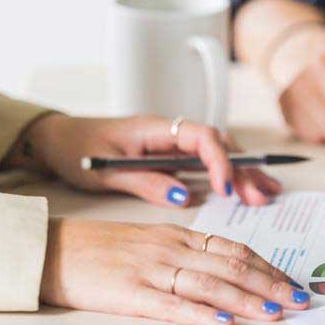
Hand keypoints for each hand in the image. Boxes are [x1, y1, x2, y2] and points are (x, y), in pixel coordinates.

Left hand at [11, 114, 280, 206]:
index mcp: (155, 128)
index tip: (227, 188)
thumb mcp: (106, 171)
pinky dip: (228, 174)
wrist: (57, 139)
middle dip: (242, 169)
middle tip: (261, 196)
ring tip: (268, 192)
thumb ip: (146, 182)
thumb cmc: (77, 150)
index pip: (200, 137)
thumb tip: (184, 196)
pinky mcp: (171, 155)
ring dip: (242, 171)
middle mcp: (169, 131)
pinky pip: (206, 162)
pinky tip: (246, 189)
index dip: (218, 160)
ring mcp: (172, 142)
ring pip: (218, 152)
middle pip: (218, 143)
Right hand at [40, 218, 309, 324]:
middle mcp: (171, 248)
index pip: (234, 249)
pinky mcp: (129, 292)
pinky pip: (171, 303)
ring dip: (248, 299)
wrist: (51, 248)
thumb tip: (222, 268)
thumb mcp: (149, 239)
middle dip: (271, 284)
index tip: (292, 282)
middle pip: (232, 265)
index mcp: (178, 235)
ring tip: (275, 313)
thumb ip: (184, 251)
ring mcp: (151, 269)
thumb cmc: (99, 247)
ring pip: (210, 283)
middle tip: (301, 300)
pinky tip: (223, 322)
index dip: (268, 267)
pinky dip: (201, 313)